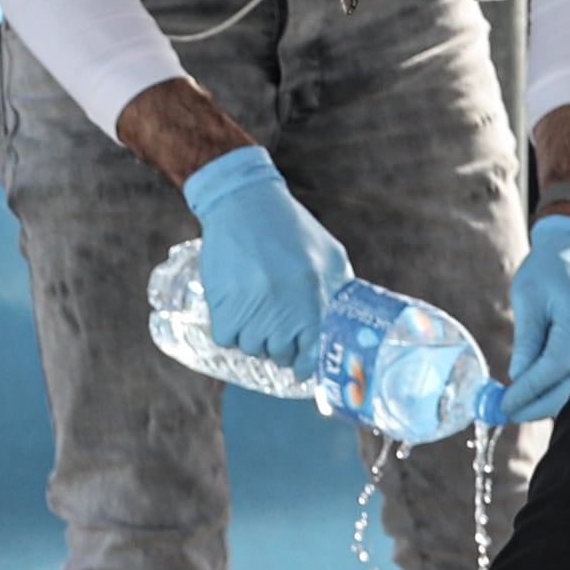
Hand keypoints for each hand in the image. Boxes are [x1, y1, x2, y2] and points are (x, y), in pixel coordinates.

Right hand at [184, 145, 351, 380]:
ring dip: (254, 339)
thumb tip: (347, 323)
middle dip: (280, 349)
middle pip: (279, 354)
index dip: (306, 365)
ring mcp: (251, 306)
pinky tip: (236, 315)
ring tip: (256, 318)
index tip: (301, 367)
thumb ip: (340, 289)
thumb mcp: (329, 253)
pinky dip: (230, 332)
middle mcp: (283, 306)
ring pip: (251, 347)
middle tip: (277, 334)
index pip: (311, 353)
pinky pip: (226, 337)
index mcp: (313, 295)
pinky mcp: (222, 302)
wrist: (243, 202)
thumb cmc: (290, 227)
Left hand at [501, 211, 569, 423]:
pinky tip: (534, 396)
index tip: (504, 405)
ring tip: (515, 408)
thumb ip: (528, 339)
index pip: (554, 366)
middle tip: (506, 414)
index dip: (529, 390)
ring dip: (547, 402)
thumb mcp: (529, 298)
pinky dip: (558, 390)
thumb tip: (518, 378)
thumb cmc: (548, 270)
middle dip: (537, 405)